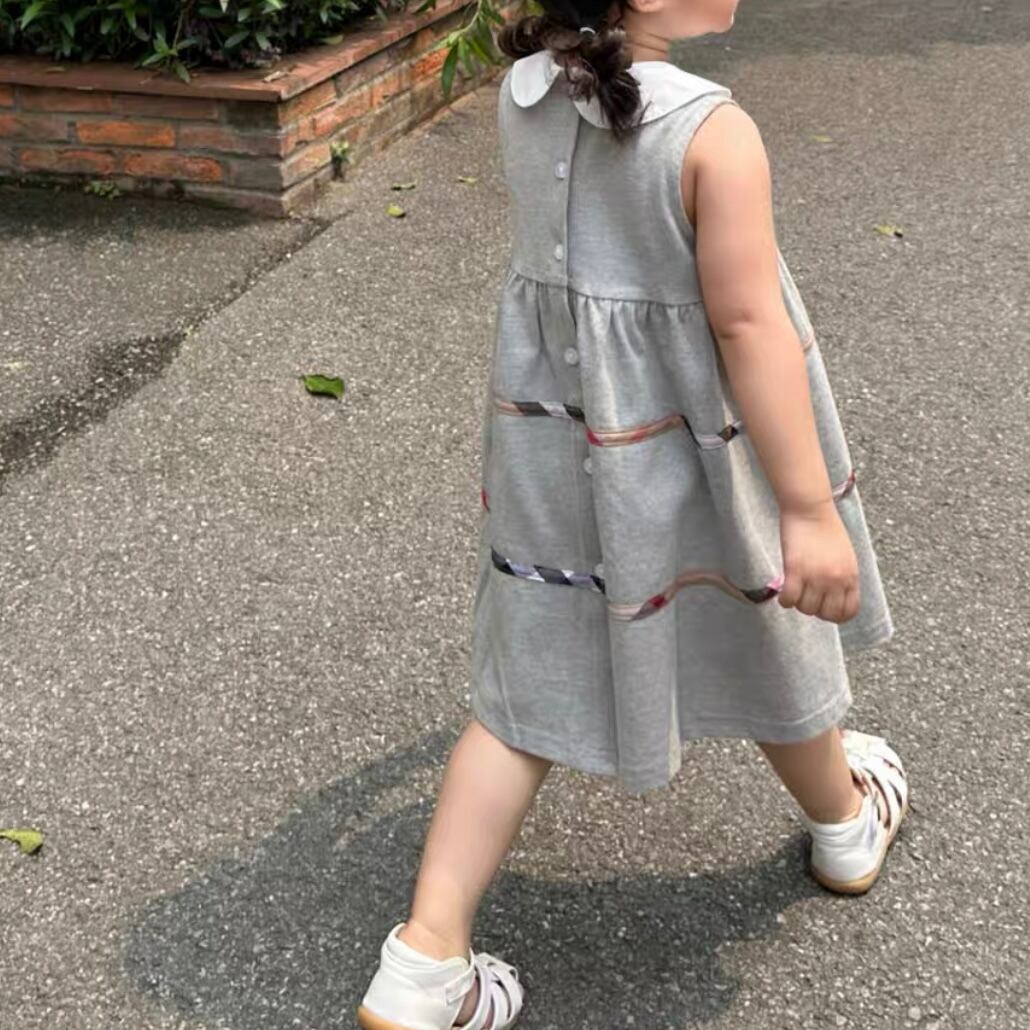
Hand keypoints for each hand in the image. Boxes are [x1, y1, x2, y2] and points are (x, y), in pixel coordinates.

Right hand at [777, 501, 859, 623]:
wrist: (811, 509)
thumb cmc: (827, 528)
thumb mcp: (845, 557)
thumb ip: (842, 577)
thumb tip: (832, 596)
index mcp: (851, 576)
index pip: (849, 611)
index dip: (836, 615)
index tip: (825, 610)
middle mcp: (835, 580)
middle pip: (826, 614)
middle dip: (816, 611)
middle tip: (807, 599)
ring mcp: (815, 577)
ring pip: (806, 608)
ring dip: (798, 604)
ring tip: (794, 592)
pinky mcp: (795, 571)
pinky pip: (789, 599)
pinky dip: (785, 601)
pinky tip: (783, 594)